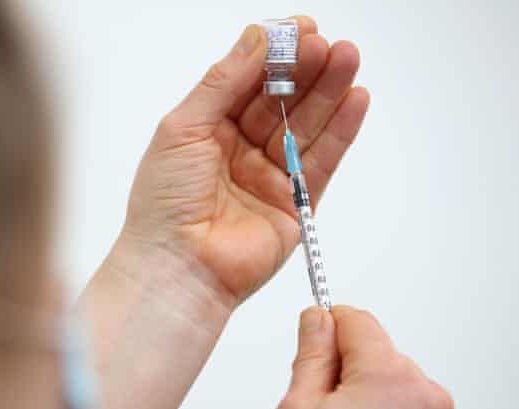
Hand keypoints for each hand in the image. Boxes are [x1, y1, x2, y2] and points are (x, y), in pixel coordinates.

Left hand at [118, 17, 368, 304]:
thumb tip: (257, 37)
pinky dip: (341, 131)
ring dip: (329, 92)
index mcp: (207, 129)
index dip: (273, 55)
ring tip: (348, 60)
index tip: (300, 30)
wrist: (176, 268)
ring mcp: (269, 177)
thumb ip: (223, 82)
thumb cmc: (164, 203)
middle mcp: (240, 150)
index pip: (248, 81)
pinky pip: (322, 161)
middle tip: (327, 45)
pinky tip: (355, 100)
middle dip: (305, 70)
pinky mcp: (295, 205)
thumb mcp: (183, 127)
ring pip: (306, 126)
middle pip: (282, 100)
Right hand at [275, 306, 454, 408]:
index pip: (357, 320)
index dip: (326, 327)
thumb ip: (311, 354)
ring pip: (391, 382)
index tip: (312, 341)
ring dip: (366, 396)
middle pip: (376, 352)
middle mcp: (425, 393)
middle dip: (345, 370)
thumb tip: (316, 319)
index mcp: (390, 376)